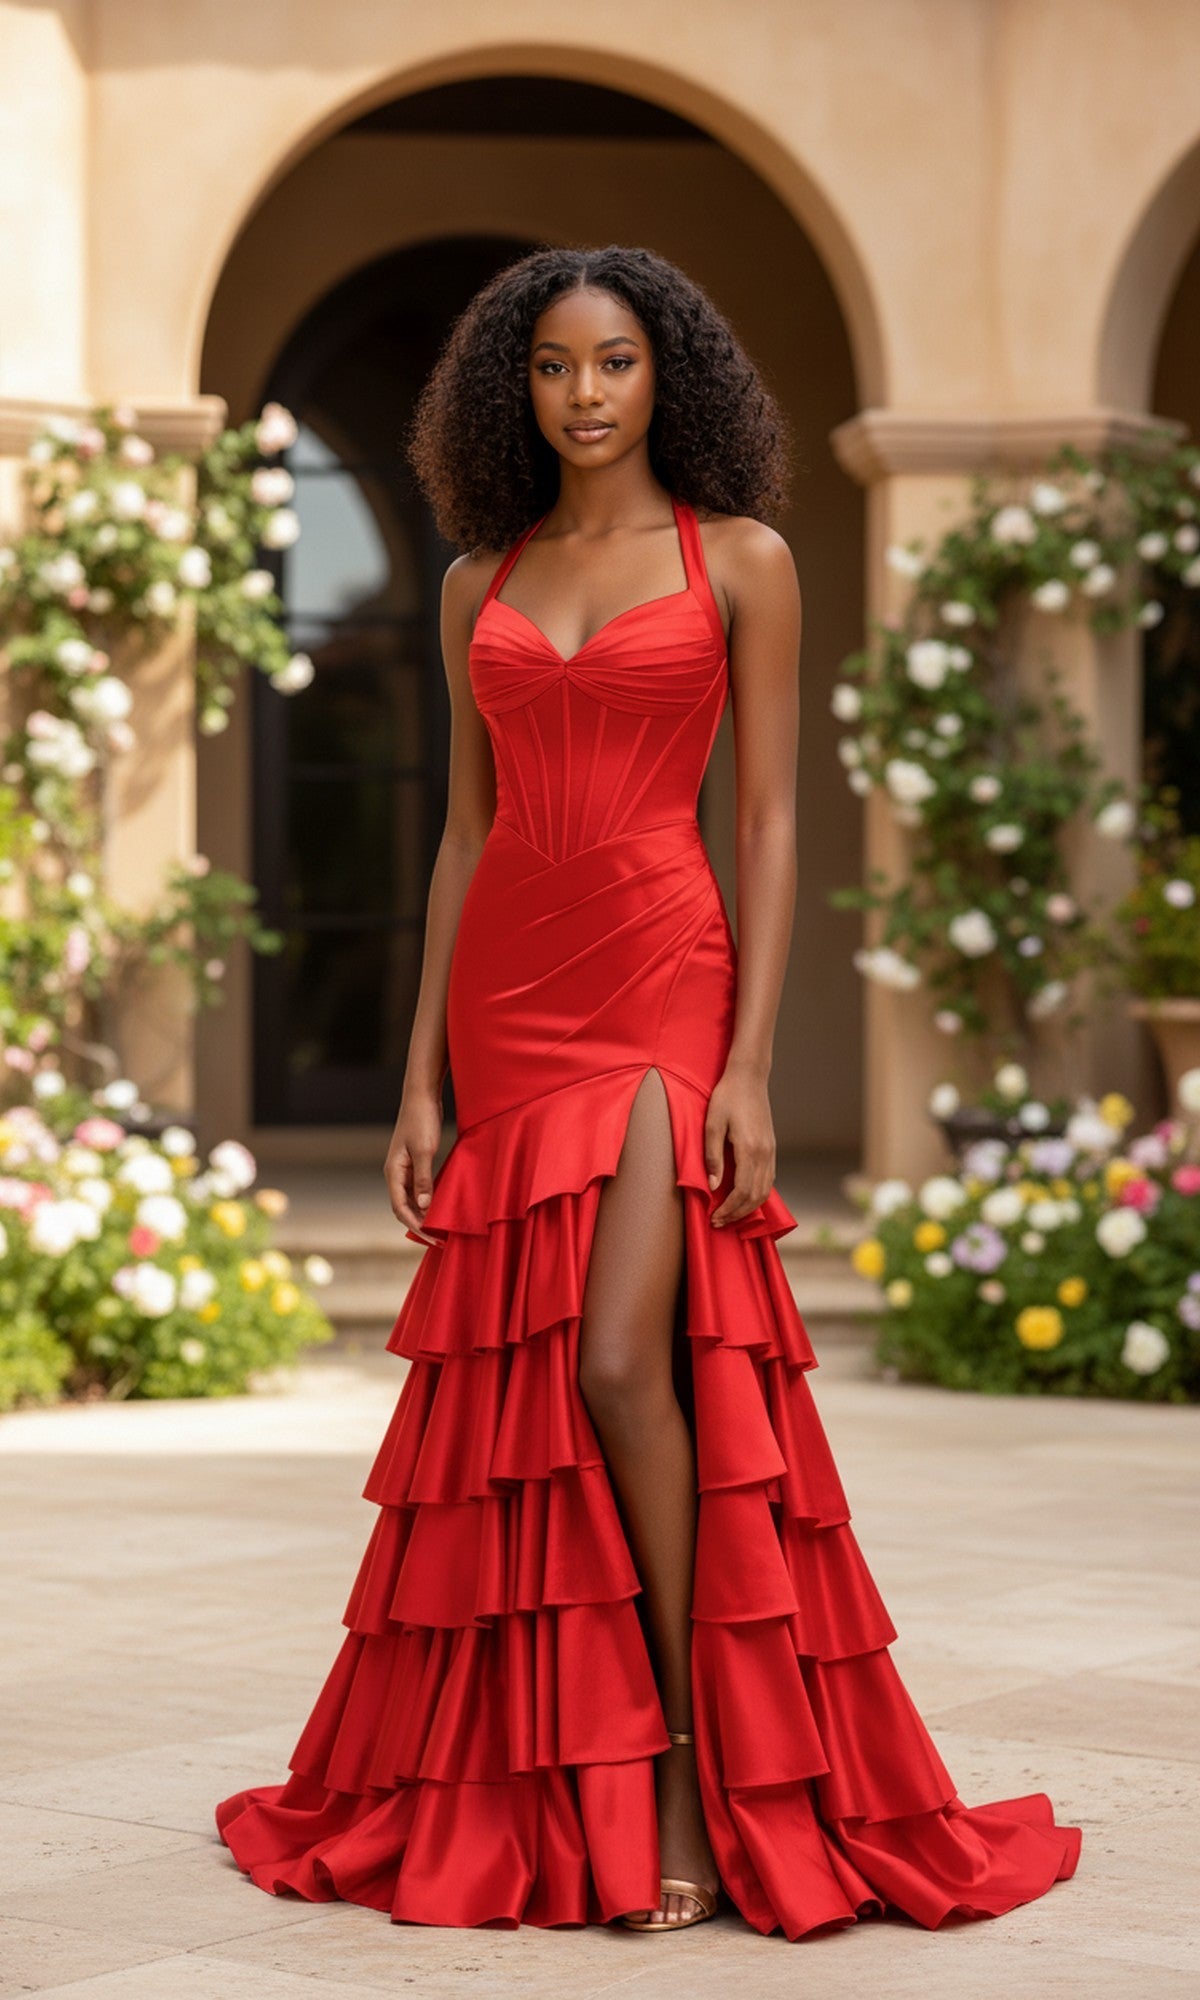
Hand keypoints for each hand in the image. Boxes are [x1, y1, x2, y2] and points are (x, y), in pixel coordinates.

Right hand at [384, 1084, 443, 1243]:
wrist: (421, 1095)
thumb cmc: (421, 1120)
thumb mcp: (425, 1150)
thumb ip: (423, 1180)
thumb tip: (424, 1207)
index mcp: (393, 1172)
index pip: (400, 1208)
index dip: (416, 1226)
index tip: (433, 1238)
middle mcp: (395, 1173)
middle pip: (403, 1208)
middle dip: (419, 1225)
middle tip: (440, 1240)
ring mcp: (404, 1168)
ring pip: (410, 1200)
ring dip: (423, 1215)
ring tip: (440, 1229)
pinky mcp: (414, 1162)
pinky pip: (417, 1188)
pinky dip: (427, 1201)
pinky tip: (439, 1207)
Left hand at [704, 1062, 776, 1226]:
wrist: (749, 1077)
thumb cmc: (727, 1097)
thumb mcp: (712, 1124)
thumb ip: (712, 1156)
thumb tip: (713, 1186)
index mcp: (749, 1149)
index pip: (742, 1191)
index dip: (729, 1209)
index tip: (714, 1218)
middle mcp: (764, 1153)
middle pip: (755, 1196)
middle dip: (737, 1214)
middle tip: (719, 1223)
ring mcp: (771, 1151)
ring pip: (765, 1191)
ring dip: (749, 1208)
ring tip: (730, 1215)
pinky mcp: (771, 1148)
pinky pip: (769, 1180)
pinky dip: (758, 1195)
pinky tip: (744, 1198)